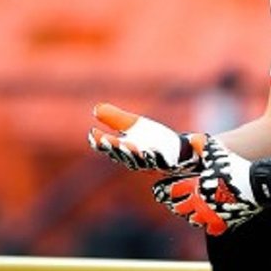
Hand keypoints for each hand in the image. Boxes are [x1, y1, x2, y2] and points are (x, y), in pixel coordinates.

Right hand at [87, 103, 201, 172]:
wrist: (177, 150)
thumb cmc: (151, 138)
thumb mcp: (133, 125)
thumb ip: (115, 118)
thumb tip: (96, 109)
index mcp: (124, 150)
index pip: (109, 147)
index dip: (100, 142)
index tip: (93, 132)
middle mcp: (135, 159)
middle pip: (122, 155)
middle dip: (114, 148)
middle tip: (105, 139)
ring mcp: (151, 162)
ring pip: (139, 160)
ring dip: (132, 153)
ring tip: (125, 144)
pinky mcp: (167, 162)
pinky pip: (161, 161)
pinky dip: (156, 157)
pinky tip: (151, 150)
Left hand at [152, 134, 270, 235]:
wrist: (257, 184)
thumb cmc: (236, 168)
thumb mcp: (218, 153)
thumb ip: (202, 146)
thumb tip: (192, 139)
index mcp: (195, 186)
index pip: (172, 191)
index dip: (167, 190)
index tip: (165, 189)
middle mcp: (201, 203)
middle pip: (179, 209)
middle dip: (178, 204)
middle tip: (179, 201)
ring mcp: (213, 214)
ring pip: (194, 221)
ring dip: (192, 215)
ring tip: (195, 210)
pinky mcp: (226, 221)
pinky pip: (212, 229)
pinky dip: (210, 226)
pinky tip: (211, 220)